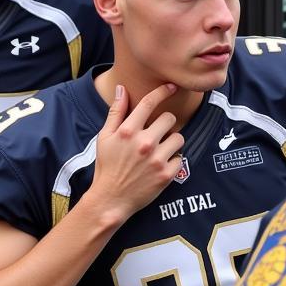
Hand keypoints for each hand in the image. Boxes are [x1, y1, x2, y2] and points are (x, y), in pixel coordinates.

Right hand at [89, 82, 184, 221]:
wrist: (111, 199)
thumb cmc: (107, 167)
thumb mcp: (104, 137)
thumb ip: (116, 112)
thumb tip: (121, 88)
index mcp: (128, 131)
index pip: (149, 102)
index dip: (162, 91)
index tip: (171, 87)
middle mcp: (144, 143)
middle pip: (169, 118)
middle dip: (165, 123)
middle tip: (157, 134)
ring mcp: (156, 159)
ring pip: (178, 137)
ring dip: (171, 142)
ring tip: (160, 150)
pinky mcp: (166, 175)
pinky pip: (180, 158)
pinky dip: (173, 161)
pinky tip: (161, 166)